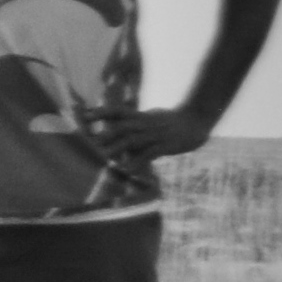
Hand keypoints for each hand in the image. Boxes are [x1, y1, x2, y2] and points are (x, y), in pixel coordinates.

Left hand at [85, 104, 212, 166]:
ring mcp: (155, 134)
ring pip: (133, 140)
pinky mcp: (166, 145)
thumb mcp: (150, 117)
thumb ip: (134, 123)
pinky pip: (149, 154)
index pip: (117, 111)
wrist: (197, 120)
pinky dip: (137, 161)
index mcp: (140, 116)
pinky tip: (126, 169)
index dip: (101, 112)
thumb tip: (115, 130)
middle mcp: (145, 123)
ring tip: (102, 156)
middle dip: (105, 133)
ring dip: (117, 147)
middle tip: (88, 141)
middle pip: (121, 126)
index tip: (84, 114)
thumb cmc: (171, 121)